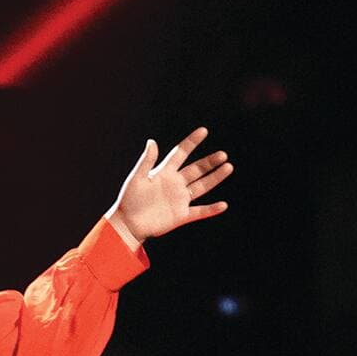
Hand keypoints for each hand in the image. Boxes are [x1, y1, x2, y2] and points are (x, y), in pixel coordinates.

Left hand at [109, 128, 231, 246]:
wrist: (128, 224)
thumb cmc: (129, 200)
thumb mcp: (136, 178)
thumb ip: (146, 161)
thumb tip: (152, 141)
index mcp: (164, 172)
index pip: (181, 153)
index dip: (192, 142)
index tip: (203, 131)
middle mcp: (175, 184)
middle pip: (196, 169)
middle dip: (209, 162)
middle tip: (223, 155)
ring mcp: (180, 199)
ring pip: (202, 186)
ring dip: (215, 178)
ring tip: (228, 167)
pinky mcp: (181, 215)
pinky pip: (200, 211)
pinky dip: (211, 209)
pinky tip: (223, 205)